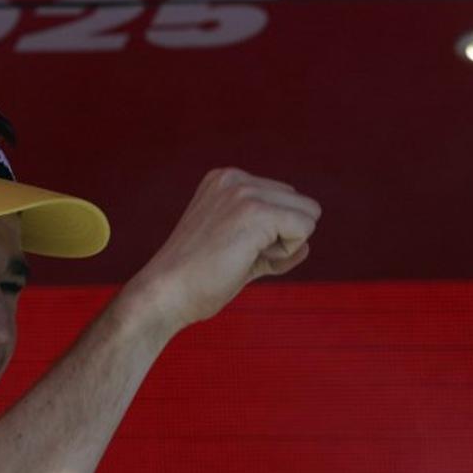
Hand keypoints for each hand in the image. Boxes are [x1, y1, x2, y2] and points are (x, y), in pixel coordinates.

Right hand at [134, 167, 321, 327]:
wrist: (164, 294)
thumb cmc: (194, 280)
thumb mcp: (231, 247)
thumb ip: (266, 241)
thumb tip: (306, 247)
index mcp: (225, 181)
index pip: (283, 200)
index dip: (271, 235)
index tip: (233, 250)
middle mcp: (235, 179)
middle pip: (301, 204)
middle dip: (282, 237)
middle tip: (237, 257)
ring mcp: (244, 192)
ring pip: (308, 214)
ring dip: (284, 246)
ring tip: (240, 257)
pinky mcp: (255, 211)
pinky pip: (305, 228)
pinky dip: (286, 254)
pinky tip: (247, 259)